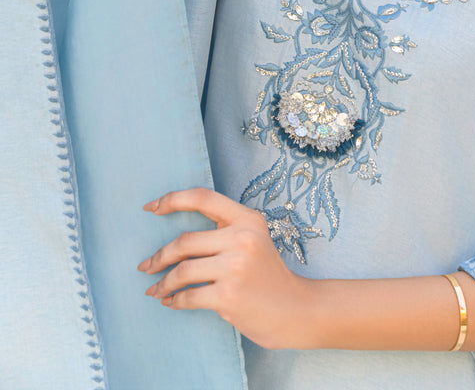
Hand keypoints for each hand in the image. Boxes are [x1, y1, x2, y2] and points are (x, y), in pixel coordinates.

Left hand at [138, 187, 316, 349]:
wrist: (296, 309)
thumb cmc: (268, 276)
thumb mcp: (254, 241)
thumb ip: (224, 232)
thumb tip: (177, 241)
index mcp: (248, 219)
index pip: (203, 198)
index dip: (173, 199)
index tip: (151, 208)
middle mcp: (242, 238)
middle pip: (185, 240)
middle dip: (159, 256)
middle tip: (145, 266)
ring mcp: (236, 267)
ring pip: (183, 270)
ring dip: (163, 282)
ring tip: (155, 290)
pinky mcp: (229, 296)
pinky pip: (188, 296)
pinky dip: (174, 301)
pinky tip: (170, 302)